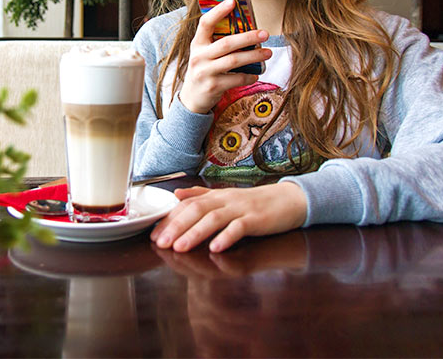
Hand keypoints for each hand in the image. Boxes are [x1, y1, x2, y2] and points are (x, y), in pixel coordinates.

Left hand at [150, 182, 307, 252]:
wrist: (289, 200)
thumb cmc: (255, 203)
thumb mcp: (226, 197)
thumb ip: (201, 195)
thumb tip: (177, 194)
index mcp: (217, 196)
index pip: (188, 204)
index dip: (170, 218)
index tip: (154, 232)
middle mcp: (226, 200)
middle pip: (197, 210)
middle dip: (177, 226)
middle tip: (161, 242)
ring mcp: (242, 209)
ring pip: (215, 218)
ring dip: (196, 233)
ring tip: (180, 247)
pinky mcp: (257, 220)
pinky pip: (240, 228)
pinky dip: (227, 237)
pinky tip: (216, 248)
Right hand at [179, 0, 271, 114]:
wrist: (192, 98)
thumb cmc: (204, 69)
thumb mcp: (204, 53)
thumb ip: (217, 41)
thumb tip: (246, 27)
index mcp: (197, 43)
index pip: (205, 23)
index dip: (218, 12)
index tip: (232, 2)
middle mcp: (199, 56)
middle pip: (226, 43)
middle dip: (248, 37)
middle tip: (265, 33)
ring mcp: (205, 72)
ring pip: (234, 61)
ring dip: (254, 56)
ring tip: (268, 53)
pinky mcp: (213, 86)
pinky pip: (236, 79)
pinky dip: (249, 76)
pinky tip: (256, 74)